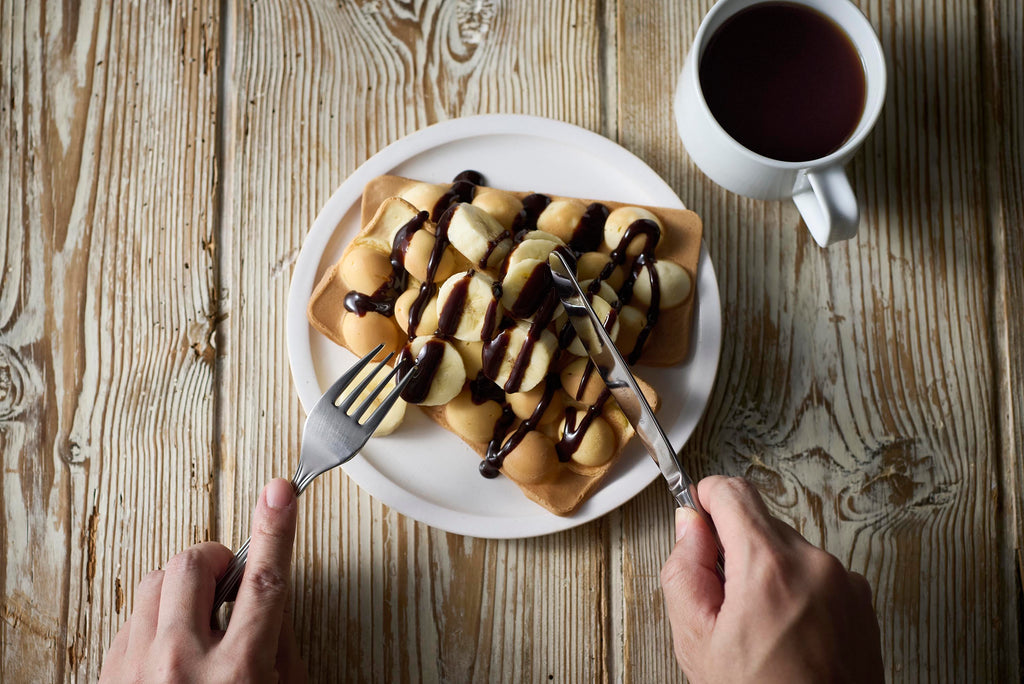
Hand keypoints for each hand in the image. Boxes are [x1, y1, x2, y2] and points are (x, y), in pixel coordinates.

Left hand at [101, 478, 306, 682]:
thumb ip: (279, 644)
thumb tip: (269, 591)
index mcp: (236, 673)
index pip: (262, 581)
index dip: (274, 529)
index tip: (280, 493)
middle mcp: (180, 666)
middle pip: (194, 567)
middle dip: (215, 563)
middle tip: (227, 583)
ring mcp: (137, 671)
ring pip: (153, 584)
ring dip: (182, 592)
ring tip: (199, 620)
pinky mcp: (108, 676)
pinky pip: (129, 620)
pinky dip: (156, 622)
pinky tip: (173, 647)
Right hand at [660, 476, 882, 682]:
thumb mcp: (696, 640)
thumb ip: (683, 570)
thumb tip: (690, 527)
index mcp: (769, 566)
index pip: (733, 492)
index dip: (706, 498)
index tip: (697, 513)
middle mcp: (814, 564)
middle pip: (760, 523)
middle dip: (736, 550)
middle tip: (724, 601)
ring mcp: (844, 582)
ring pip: (788, 549)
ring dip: (768, 572)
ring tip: (761, 628)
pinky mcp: (862, 600)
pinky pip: (817, 573)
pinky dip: (798, 590)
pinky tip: (788, 634)